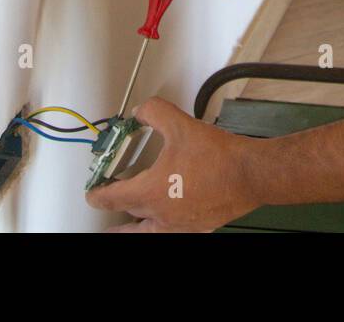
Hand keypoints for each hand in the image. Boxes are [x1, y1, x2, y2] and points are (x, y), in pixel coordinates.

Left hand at [85, 97, 260, 231]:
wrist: (251, 174)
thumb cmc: (220, 157)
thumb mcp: (181, 125)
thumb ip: (155, 113)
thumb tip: (143, 111)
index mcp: (152, 192)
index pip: (113, 197)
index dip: (98, 194)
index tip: (93, 192)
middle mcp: (163, 214)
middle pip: (130, 218)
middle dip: (116, 213)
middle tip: (108, 209)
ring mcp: (181, 224)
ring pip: (149, 233)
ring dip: (135, 229)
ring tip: (129, 229)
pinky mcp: (199, 226)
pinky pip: (175, 231)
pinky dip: (166, 227)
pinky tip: (171, 220)